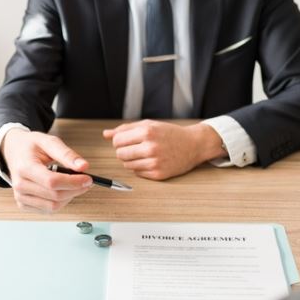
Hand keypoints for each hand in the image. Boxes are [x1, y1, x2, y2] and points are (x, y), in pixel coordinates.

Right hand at [1, 129, 93, 212]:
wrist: (14, 152)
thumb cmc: (30, 146)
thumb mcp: (48, 141)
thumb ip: (66, 154)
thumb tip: (83, 166)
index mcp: (24, 167)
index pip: (52, 182)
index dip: (73, 182)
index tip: (88, 178)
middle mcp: (20, 185)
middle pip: (55, 196)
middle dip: (75, 190)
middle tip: (86, 181)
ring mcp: (21, 197)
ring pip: (53, 206)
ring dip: (69, 197)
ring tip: (73, 184)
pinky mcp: (24, 204)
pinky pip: (48, 210)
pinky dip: (60, 202)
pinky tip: (61, 190)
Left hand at [103, 120, 226, 180]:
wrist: (193, 145)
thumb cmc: (170, 133)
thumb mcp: (149, 125)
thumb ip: (125, 129)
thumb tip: (105, 134)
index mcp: (147, 131)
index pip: (117, 140)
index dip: (119, 141)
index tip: (127, 140)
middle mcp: (151, 147)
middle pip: (120, 154)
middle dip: (124, 151)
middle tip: (136, 147)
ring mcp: (155, 162)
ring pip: (127, 165)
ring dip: (131, 160)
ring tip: (144, 154)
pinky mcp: (158, 174)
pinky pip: (137, 173)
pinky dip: (140, 167)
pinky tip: (150, 161)